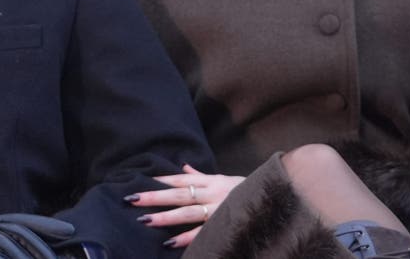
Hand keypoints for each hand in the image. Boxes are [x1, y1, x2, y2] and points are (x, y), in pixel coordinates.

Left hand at [126, 164, 243, 248]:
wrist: (277, 197)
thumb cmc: (246, 189)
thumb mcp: (223, 179)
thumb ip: (201, 176)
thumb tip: (183, 167)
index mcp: (211, 181)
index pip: (181, 179)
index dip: (161, 180)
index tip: (140, 181)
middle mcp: (212, 193)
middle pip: (178, 194)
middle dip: (154, 197)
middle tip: (132, 199)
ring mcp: (218, 209)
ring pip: (187, 212)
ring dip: (165, 217)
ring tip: (145, 221)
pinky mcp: (224, 224)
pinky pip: (203, 233)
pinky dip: (186, 238)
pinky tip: (170, 243)